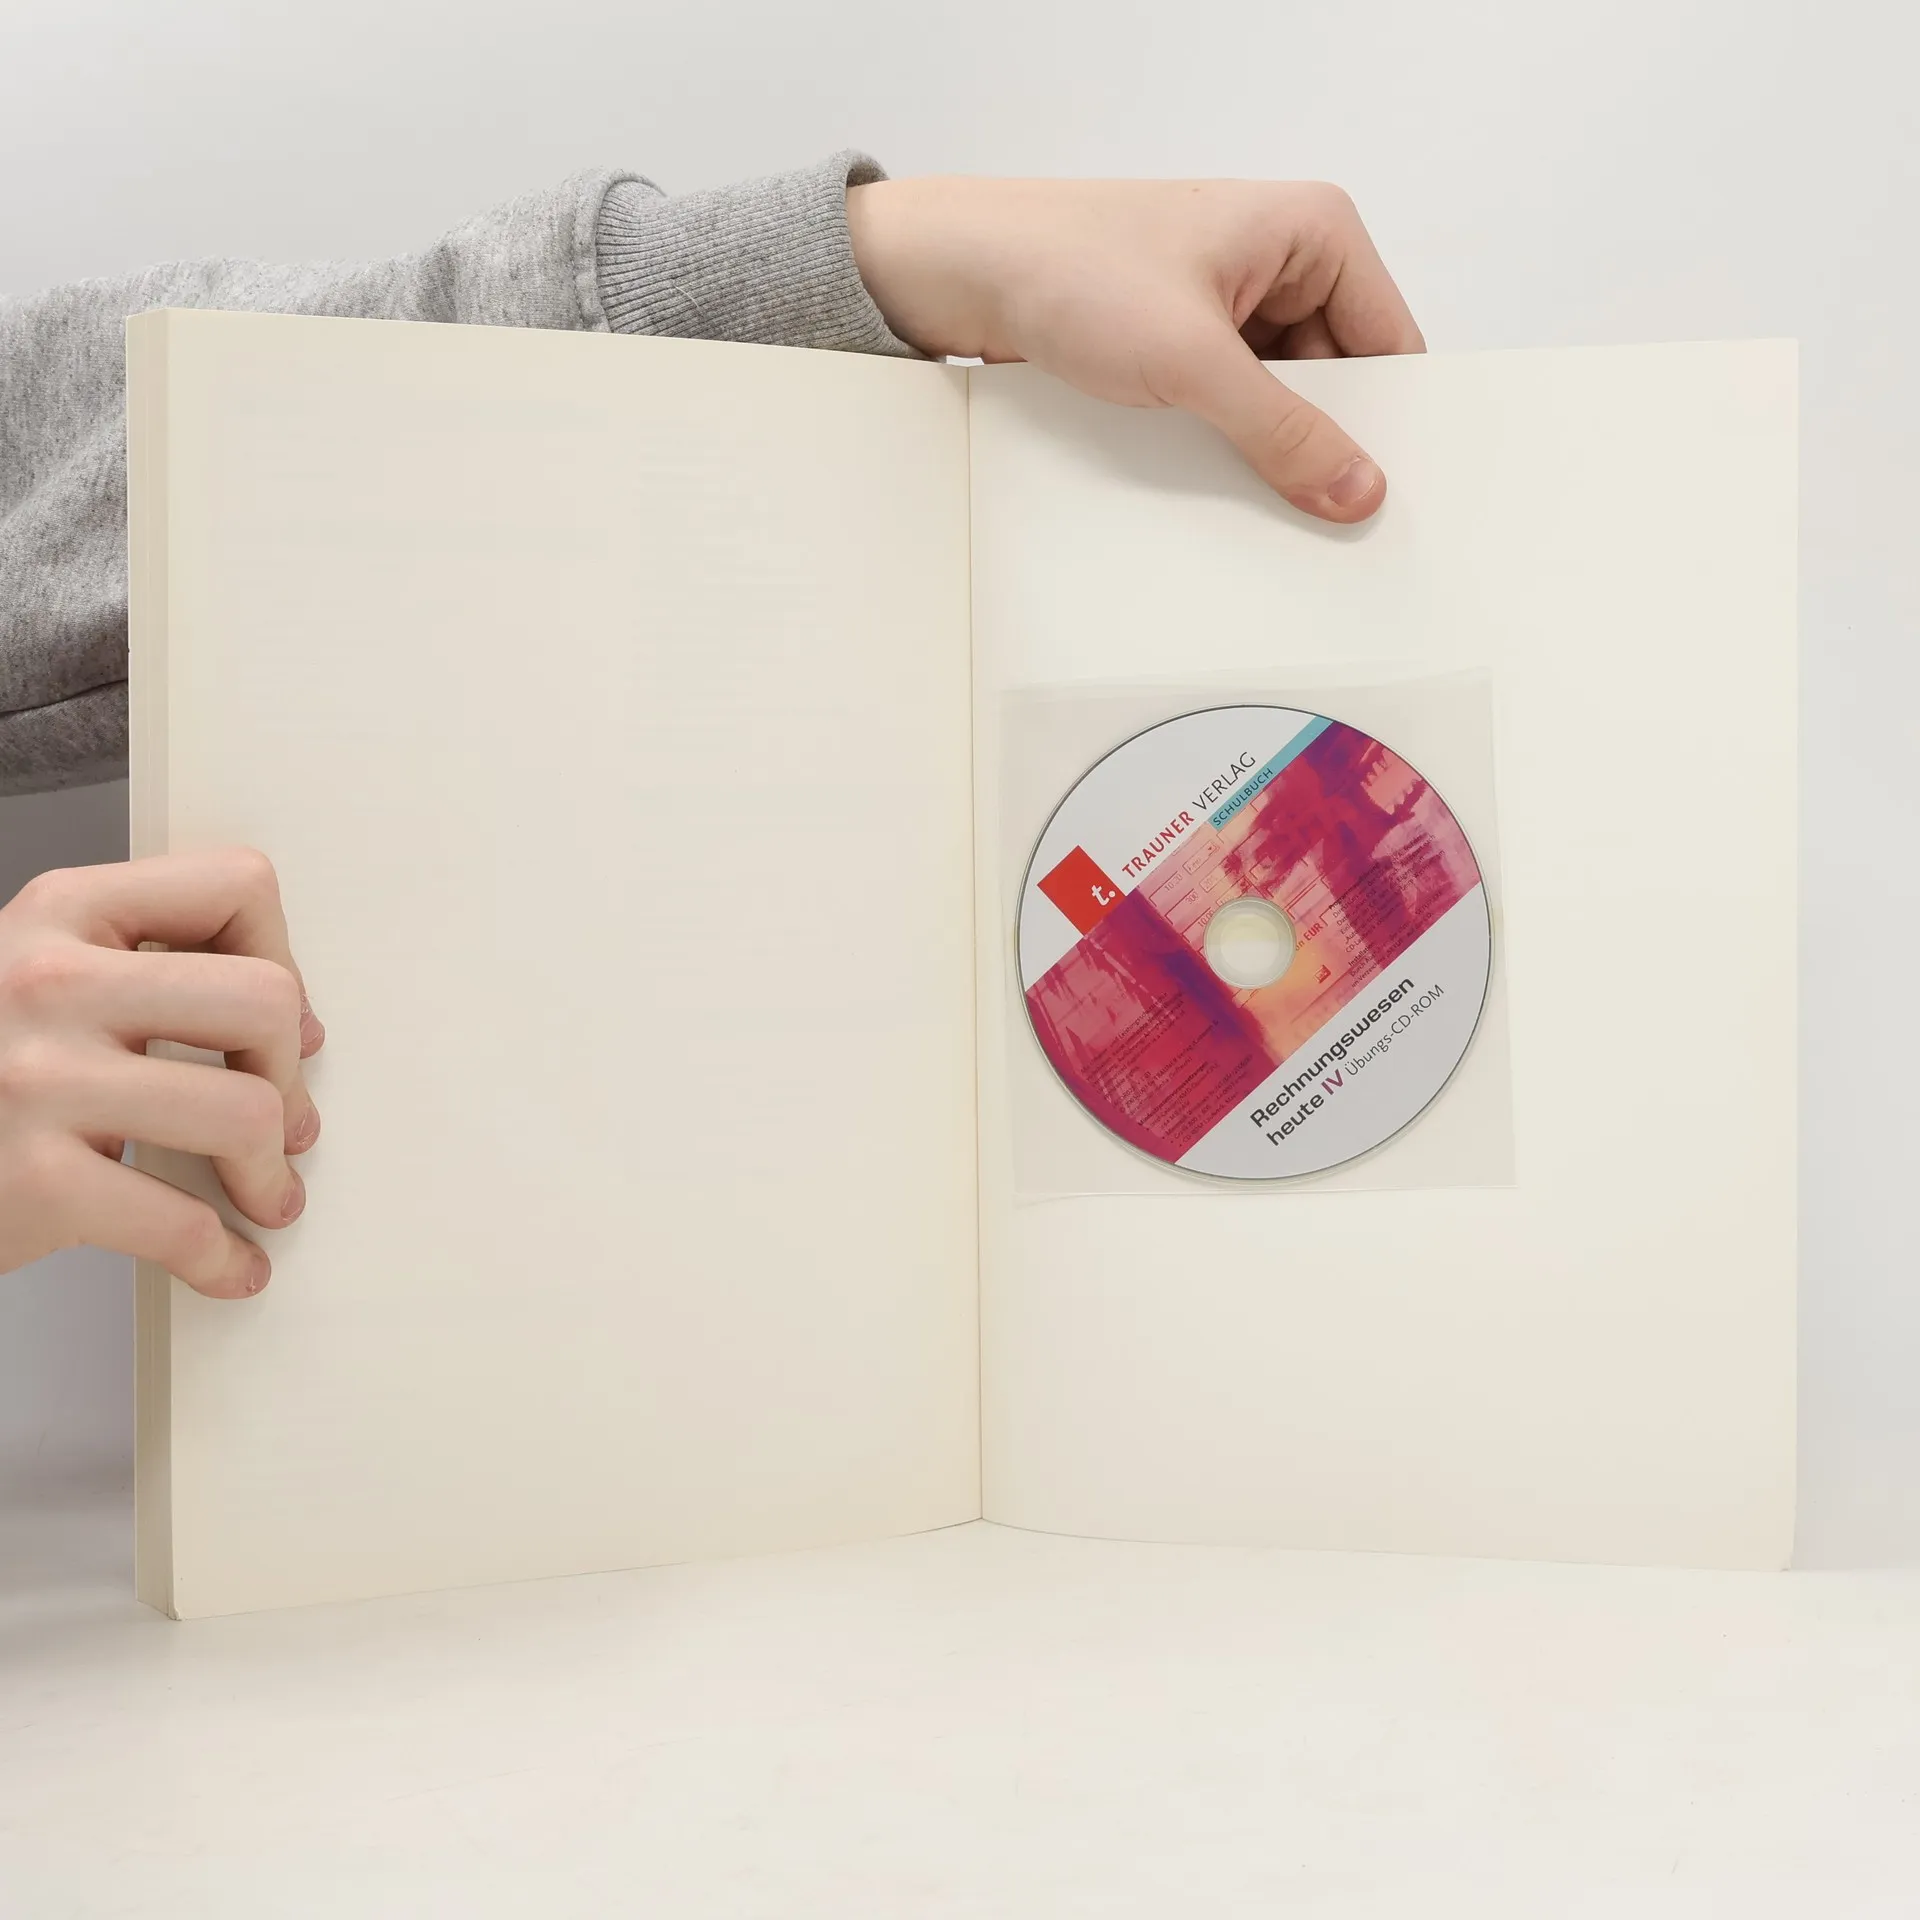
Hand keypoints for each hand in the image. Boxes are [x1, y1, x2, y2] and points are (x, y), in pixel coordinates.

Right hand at [0, 848, 323, 1296]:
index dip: (283, 959)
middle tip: (283, 1125)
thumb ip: (143, 974)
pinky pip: (181, 1221)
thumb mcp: (39, 984)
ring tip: (260, 1195)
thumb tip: (296, 1026)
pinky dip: (223, 1258)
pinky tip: (228, 1262)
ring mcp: (36, 1081)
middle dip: (290, 1076)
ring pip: (245, 1112)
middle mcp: (46, 981)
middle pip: (263, 1002)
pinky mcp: (32, 1180)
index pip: (237, 887)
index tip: (283, 1022)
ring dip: (269, 1174)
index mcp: (61, 913)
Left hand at [847, 177, 1423, 523]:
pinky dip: (1229, 446)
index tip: (1387, 498)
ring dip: (1270, 450)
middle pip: (1341, 379)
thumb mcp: (1195, 362)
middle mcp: (1283, 262)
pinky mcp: (1188, 343)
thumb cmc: (1073, 270)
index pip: (1392, 342)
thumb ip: (1282, 432)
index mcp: (1315, 232)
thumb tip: (1356, 489)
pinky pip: (1233, 407)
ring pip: (1284, 401)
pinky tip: (1222, 487)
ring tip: (1269, 509)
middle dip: (1327, 444)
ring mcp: (1233, 305)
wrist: (965, 272)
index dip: (1390, 423)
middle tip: (1330, 523)